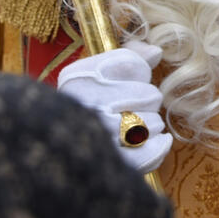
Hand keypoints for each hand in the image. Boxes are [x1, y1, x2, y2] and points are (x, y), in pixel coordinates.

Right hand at [56, 39, 171, 173]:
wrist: (59, 149)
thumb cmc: (83, 107)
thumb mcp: (94, 73)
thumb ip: (127, 56)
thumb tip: (156, 52)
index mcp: (77, 79)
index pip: (132, 64)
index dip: (137, 72)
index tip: (123, 81)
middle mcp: (85, 106)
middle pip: (150, 95)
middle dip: (146, 101)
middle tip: (128, 109)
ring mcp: (98, 138)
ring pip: (153, 124)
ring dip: (150, 126)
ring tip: (131, 129)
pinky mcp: (111, 165)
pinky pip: (150, 153)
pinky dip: (158, 147)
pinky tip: (159, 141)